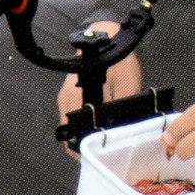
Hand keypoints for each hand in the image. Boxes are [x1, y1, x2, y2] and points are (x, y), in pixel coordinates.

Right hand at [57, 21, 141, 159]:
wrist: (108, 35)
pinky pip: (74, 115)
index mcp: (75, 98)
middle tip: (102, 156)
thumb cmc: (117, 57)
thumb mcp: (128, 86)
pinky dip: (84, 125)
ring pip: (71, 125)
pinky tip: (99, 128)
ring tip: (102, 144)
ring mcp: (66, 95)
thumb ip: (123, 111)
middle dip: (83, 147)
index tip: (93, 160)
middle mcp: (66, 98)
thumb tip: (118, 134)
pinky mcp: (71, 92)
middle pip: (69, 133)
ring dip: (83, 136)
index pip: (70, 135)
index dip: (80, 152)